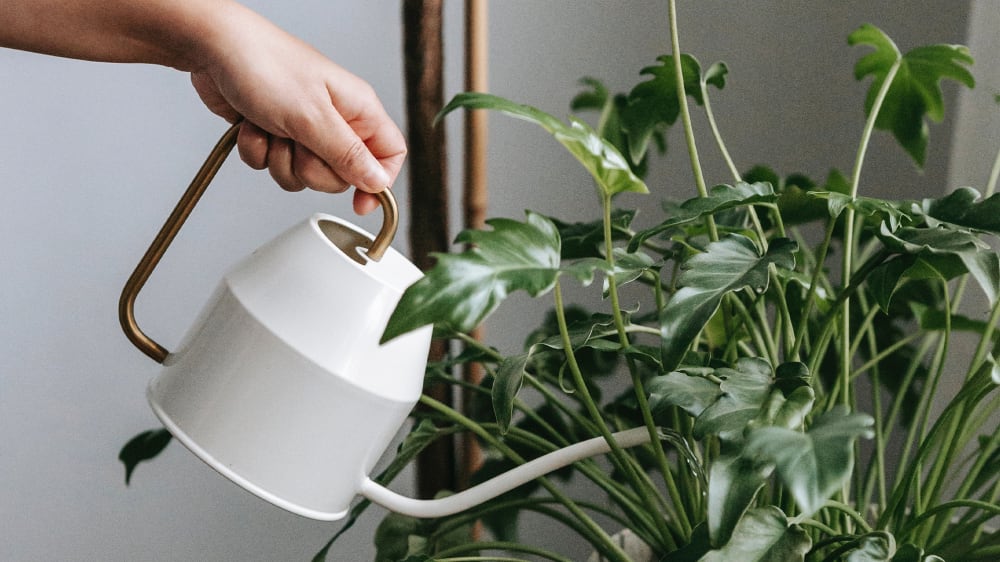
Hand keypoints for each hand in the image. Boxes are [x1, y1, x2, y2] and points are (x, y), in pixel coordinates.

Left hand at [188, 4, 404, 213]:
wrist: (211, 48)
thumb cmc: (265, 65)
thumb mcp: (312, 116)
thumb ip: (348, 155)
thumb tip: (378, 182)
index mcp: (357, 108)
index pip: (389, 154)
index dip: (379, 181)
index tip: (360, 201)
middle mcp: (335, 120)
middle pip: (342, 175)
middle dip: (312, 169)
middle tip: (298, 143)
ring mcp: (304, 128)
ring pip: (304, 175)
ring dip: (280, 160)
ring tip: (272, 128)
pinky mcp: (275, 134)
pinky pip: (273, 166)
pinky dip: (257, 151)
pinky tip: (253, 125)